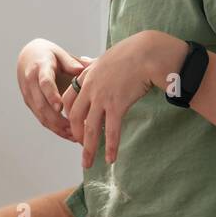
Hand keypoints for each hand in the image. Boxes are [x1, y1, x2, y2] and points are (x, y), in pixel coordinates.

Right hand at [17, 39, 91, 142]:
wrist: (27, 57)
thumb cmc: (48, 55)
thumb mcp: (60, 54)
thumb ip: (72, 62)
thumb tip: (84, 69)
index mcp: (40, 68)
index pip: (44, 83)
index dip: (52, 95)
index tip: (61, 107)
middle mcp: (31, 83)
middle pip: (42, 105)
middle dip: (58, 120)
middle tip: (76, 129)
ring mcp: (28, 95)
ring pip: (41, 116)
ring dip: (58, 128)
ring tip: (75, 136)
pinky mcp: (30, 104)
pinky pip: (42, 119)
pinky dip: (55, 128)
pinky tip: (69, 134)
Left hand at [61, 30, 176, 167]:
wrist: (147, 53)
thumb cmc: (131, 53)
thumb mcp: (105, 56)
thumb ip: (92, 62)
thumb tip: (85, 60)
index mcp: (85, 76)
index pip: (68, 100)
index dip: (69, 116)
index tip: (73, 126)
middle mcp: (90, 88)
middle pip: (75, 118)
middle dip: (76, 135)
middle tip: (81, 148)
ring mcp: (102, 97)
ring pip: (90, 128)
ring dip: (89, 148)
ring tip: (88, 163)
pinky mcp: (117, 105)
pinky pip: (111, 130)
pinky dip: (111, 146)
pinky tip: (111, 159)